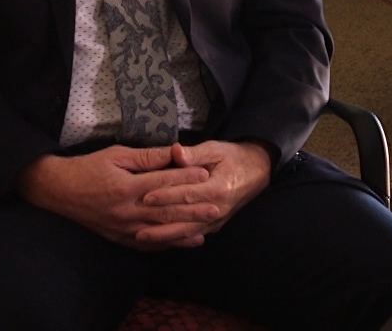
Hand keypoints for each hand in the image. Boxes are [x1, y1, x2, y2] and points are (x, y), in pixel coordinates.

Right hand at [16, 145, 218, 250]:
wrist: (59, 191)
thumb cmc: (88, 167)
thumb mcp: (116, 154)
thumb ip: (146, 157)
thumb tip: (172, 152)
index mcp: (127, 188)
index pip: (163, 183)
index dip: (186, 178)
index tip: (207, 174)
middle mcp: (127, 211)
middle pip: (166, 211)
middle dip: (192, 209)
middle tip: (216, 207)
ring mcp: (123, 228)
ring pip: (159, 232)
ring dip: (183, 231)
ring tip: (206, 229)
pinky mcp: (119, 238)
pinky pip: (146, 244)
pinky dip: (165, 244)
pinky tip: (181, 242)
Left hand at [136, 141, 273, 247]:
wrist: (256, 172)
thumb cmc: (233, 157)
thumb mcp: (216, 149)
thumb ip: (194, 153)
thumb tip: (175, 151)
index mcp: (218, 187)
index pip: (187, 194)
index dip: (166, 195)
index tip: (145, 197)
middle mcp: (218, 208)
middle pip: (185, 218)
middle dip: (159, 222)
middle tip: (135, 224)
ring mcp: (217, 220)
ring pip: (187, 232)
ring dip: (164, 236)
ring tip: (141, 237)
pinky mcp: (215, 226)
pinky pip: (193, 235)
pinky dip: (175, 240)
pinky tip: (159, 242)